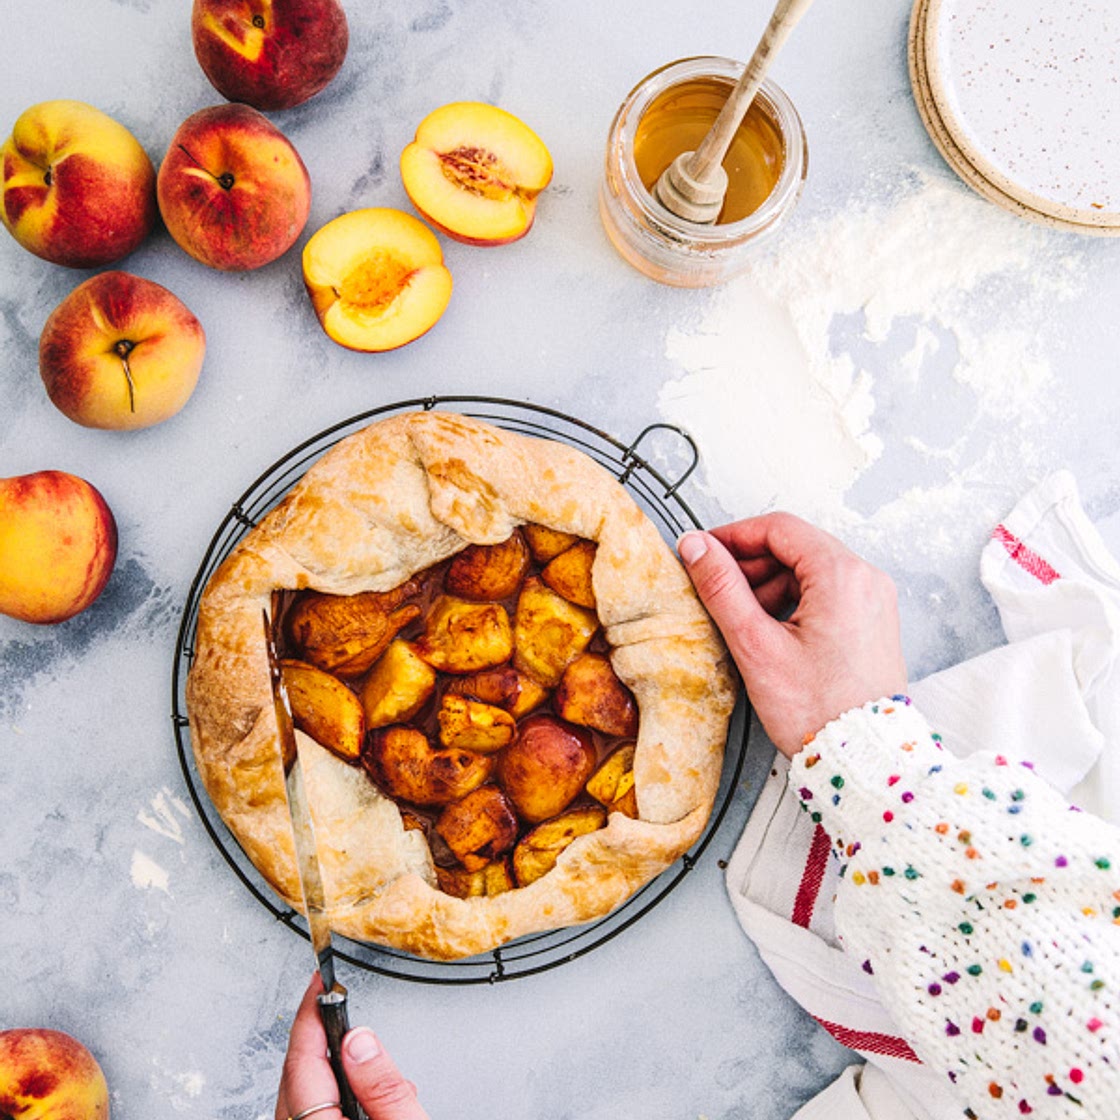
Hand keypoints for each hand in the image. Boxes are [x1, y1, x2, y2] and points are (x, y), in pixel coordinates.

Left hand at [275, 973, 429, 1119]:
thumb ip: (382, 1085)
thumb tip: (360, 1038)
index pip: (304, 1057)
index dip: (312, 1011)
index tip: (319, 981)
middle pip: (296, 1073)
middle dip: (319, 1035)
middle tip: (337, 1005)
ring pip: (299, 1092)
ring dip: (327, 1068)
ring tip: (364, 1060)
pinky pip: (306, 1113)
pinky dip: (328, 1094)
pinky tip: (359, 1094)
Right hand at [678, 513, 906, 757]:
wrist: (864, 760)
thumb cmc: (818, 710)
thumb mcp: (756, 645)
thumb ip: (722, 588)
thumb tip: (696, 547)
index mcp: (842, 575)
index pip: (779, 528)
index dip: (733, 536)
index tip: (703, 552)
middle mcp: (866, 578)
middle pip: (796, 547)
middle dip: (750, 564)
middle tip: (715, 589)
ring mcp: (873, 600)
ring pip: (809, 570)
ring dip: (769, 584)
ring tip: (740, 619)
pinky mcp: (872, 621)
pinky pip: (826, 593)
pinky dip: (792, 601)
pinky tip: (769, 631)